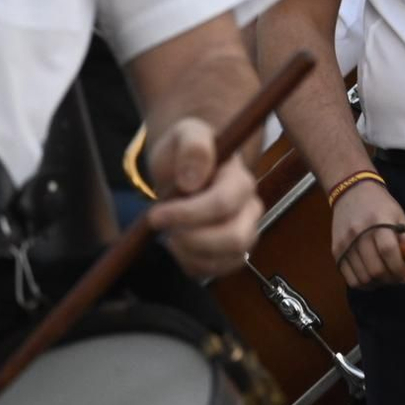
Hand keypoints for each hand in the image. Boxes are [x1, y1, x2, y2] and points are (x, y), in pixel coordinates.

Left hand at [144, 117, 263, 278]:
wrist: (186, 169)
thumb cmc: (186, 151)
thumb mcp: (186, 134)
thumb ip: (194, 146)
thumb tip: (193, 179)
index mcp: (240, 179)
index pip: (223, 204)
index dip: (188, 214)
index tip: (155, 214)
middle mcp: (250, 208)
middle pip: (235, 238)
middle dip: (193, 239)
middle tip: (165, 228)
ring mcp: (245, 231)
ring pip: (229, 259)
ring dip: (191, 253)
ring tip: (171, 234)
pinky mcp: (233, 253)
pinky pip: (216, 271)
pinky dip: (191, 264)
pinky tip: (177, 244)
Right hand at [330, 180, 404, 288]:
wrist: (351, 191)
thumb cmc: (380, 204)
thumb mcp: (398, 216)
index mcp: (379, 221)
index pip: (388, 251)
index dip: (400, 269)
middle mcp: (359, 233)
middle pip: (375, 269)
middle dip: (392, 279)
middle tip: (399, 278)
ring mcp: (345, 243)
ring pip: (362, 278)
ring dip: (378, 284)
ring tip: (386, 278)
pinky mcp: (336, 250)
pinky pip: (349, 278)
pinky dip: (363, 284)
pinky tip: (372, 279)